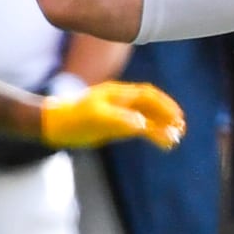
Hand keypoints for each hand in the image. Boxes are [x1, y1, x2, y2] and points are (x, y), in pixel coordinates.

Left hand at [41, 81, 184, 149]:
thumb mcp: (95, 118)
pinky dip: (151, 132)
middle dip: (168, 114)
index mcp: (119, 94)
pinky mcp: (114, 124)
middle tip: (181, 127)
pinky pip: (138, 126)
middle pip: (152, 104)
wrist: (53, 125)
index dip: (165, 105)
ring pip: (147, 116)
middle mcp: (122, 101)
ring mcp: (119, 112)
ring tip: (176, 136)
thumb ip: (120, 119)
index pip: (148, 96)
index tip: (177, 117)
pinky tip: (159, 140)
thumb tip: (143, 125)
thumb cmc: (72, 118)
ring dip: (162, 125)